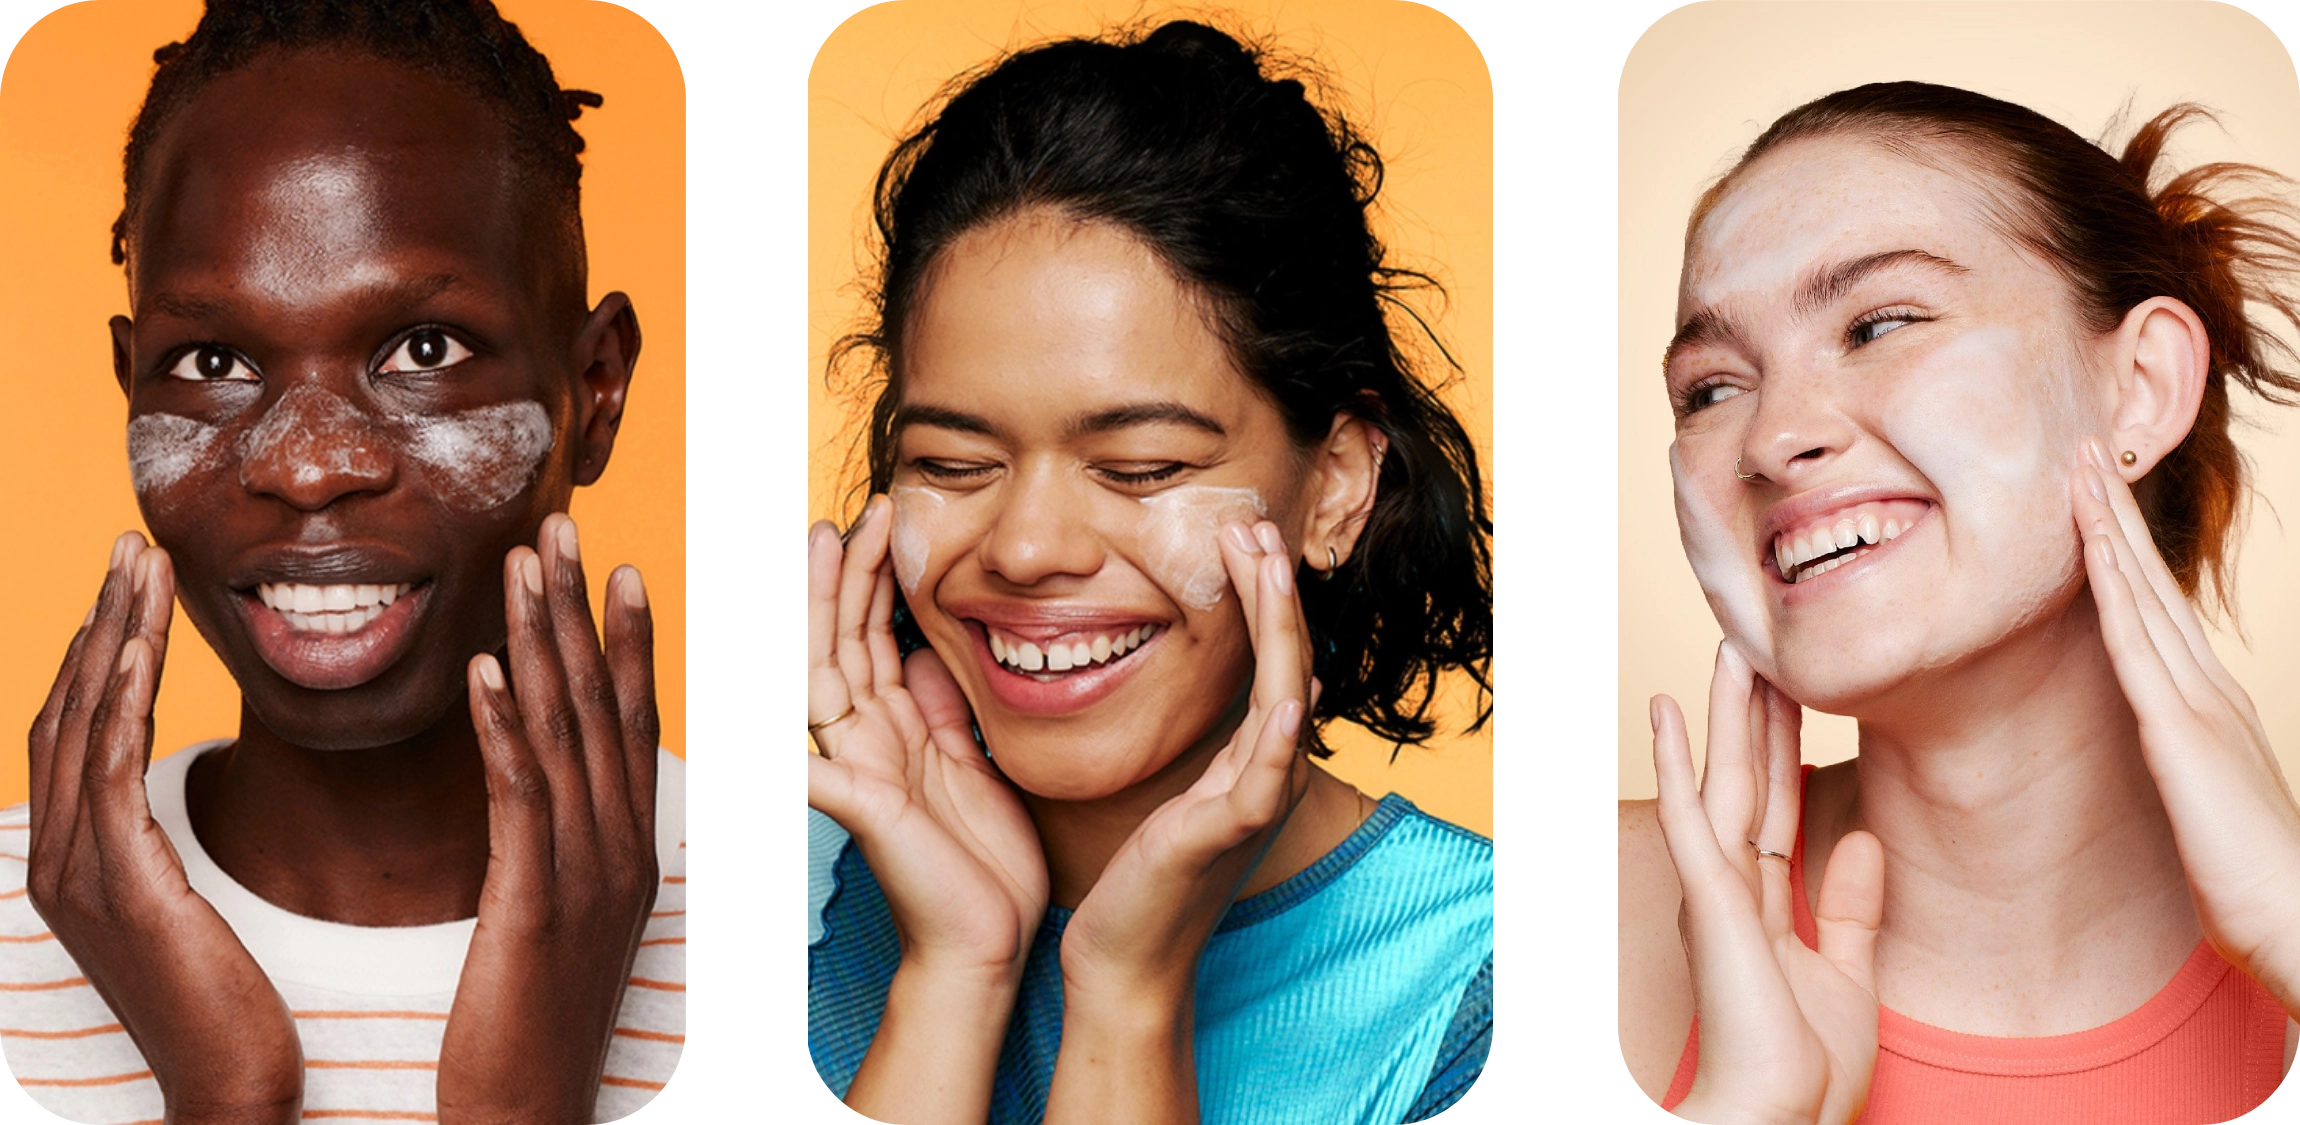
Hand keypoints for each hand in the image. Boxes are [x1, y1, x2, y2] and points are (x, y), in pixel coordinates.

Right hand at [26, 532, 302, 1119]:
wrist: (235, 1093)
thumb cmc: (235, 1010)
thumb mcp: (193, 915)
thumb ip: (173, 857)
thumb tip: (184, 813)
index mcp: (80, 863)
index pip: (79, 731)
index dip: (100, 651)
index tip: (134, 584)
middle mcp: (60, 860)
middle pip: (68, 710)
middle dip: (97, 619)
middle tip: (130, 543)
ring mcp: (78, 871)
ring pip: (83, 721)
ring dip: (109, 632)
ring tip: (139, 561)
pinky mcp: (118, 882)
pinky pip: (110, 765)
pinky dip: (120, 695)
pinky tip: (140, 639)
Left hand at [437, 515, 660, 1122]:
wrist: (528, 1118)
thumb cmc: (529, 1030)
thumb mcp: (558, 924)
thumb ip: (557, 853)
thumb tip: (543, 800)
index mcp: (633, 851)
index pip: (633, 723)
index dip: (624, 640)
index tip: (610, 568)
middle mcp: (623, 850)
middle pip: (605, 706)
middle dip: (581, 611)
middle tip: (561, 530)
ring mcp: (587, 874)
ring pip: (566, 733)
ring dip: (539, 641)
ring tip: (518, 568)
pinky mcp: (536, 903)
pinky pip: (520, 796)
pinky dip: (500, 727)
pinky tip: (477, 673)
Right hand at [805, 494, 1048, 980]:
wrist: (984, 943)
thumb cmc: (981, 862)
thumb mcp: (971, 760)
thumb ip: (943, 707)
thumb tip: (925, 651)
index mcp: (894, 729)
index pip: (872, 636)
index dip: (876, 579)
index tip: (888, 522)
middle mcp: (865, 743)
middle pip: (841, 640)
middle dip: (847, 574)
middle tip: (861, 515)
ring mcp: (856, 772)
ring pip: (824, 674)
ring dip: (823, 611)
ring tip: (826, 550)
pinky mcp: (862, 808)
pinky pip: (814, 767)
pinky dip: (795, 742)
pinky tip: (791, 707)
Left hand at [1057, 520, 1318, 1001]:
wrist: (1125, 956)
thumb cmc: (1145, 874)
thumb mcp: (1186, 788)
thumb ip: (1220, 740)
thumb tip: (1273, 688)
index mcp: (1254, 757)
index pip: (1271, 658)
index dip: (1264, 595)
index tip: (1244, 535)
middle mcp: (1267, 773)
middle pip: (1287, 662)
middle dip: (1275, 591)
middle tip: (1257, 524)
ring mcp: (1252, 804)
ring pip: (1283, 700)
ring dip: (1279, 631)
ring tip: (1267, 567)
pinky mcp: (1224, 836)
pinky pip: (1261, 779)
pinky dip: (1278, 735)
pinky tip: (1285, 695)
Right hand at [1650, 642, 1882, 1124]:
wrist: (1783, 1119)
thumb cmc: (1807, 1071)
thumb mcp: (1849, 976)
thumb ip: (1853, 908)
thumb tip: (1866, 838)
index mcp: (1761, 906)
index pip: (1776, 807)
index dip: (1785, 747)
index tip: (1794, 692)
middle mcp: (1730, 889)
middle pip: (1748, 781)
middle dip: (1756, 714)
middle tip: (1760, 645)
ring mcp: (1715, 890)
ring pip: (1722, 781)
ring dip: (1723, 714)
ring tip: (1728, 650)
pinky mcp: (1709, 898)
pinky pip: (1690, 816)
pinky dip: (1672, 760)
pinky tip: (1662, 711)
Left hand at [2071, 438, 2299, 1009]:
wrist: (2295, 921)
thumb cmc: (2247, 882)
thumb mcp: (2200, 804)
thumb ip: (2179, 766)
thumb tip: (2152, 753)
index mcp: (2208, 704)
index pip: (2157, 611)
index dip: (2126, 550)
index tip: (2096, 496)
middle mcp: (2208, 688)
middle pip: (2150, 582)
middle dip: (2115, 513)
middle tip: (2086, 447)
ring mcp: (2198, 702)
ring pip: (2142, 595)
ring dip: (2109, 527)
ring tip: (2081, 465)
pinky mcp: (2182, 729)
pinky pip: (2136, 644)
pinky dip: (2115, 589)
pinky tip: (2093, 547)